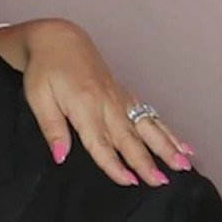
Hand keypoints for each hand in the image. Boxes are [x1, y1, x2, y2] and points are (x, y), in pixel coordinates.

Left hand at [0, 19, 193, 186]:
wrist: (58, 39)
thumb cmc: (44, 70)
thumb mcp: (37, 98)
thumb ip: (52, 127)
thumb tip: (60, 157)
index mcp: (84, 105)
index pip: (100, 141)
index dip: (114, 163)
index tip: (129, 182)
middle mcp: (107, 102)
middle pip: (129, 137)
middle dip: (146, 161)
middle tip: (162, 181)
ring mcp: (120, 97)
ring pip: (146, 126)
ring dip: (165, 146)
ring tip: (184, 165)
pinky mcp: (125, 93)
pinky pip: (149, 114)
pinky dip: (167, 131)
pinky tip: (182, 145)